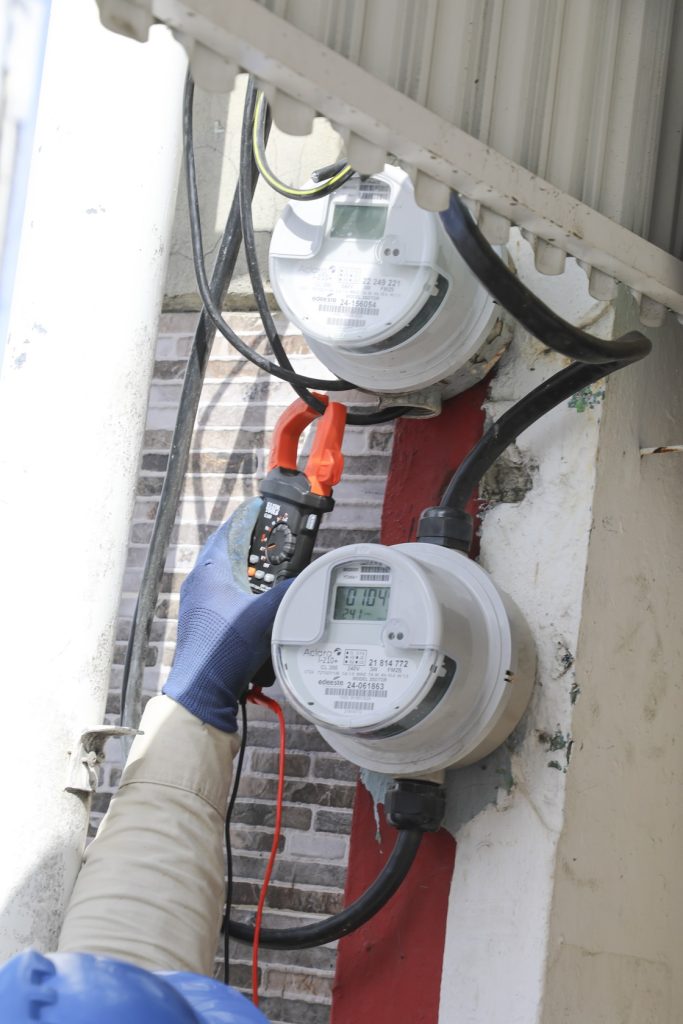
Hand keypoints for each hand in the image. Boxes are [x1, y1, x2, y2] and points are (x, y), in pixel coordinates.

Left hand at [162, 498, 290, 731]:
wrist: (202, 689)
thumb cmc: (224, 648)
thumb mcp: (267, 613)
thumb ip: (289, 592)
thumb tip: (304, 582)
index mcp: (210, 570)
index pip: (230, 529)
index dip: (249, 517)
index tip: (264, 508)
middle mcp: (200, 583)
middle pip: (230, 553)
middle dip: (254, 551)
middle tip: (274, 547)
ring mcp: (198, 604)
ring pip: (227, 579)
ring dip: (249, 578)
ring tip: (270, 581)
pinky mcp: (203, 624)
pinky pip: (225, 601)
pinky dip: (244, 600)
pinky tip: (259, 613)